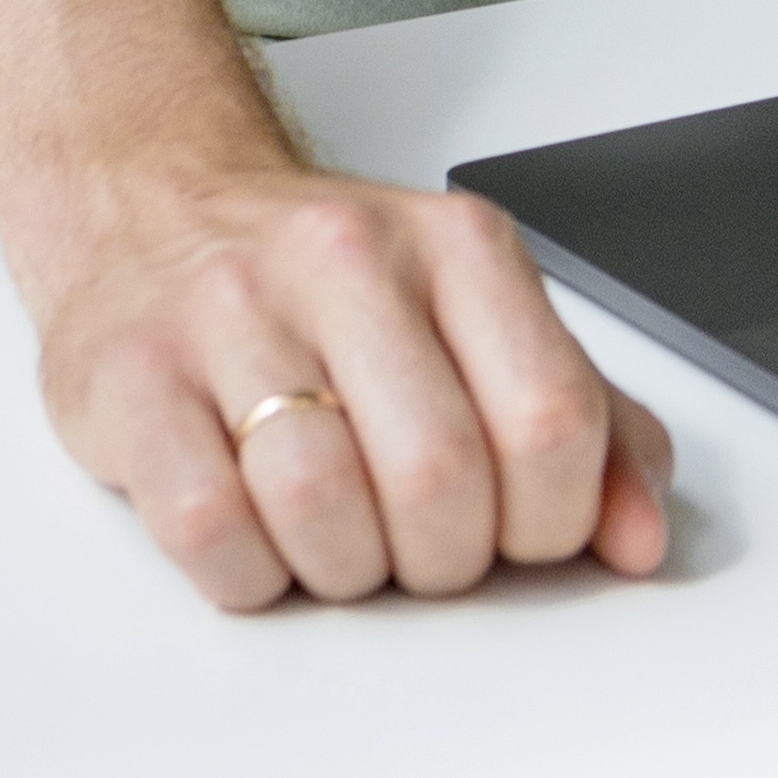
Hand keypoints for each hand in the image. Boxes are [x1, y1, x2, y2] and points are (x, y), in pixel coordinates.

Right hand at [29, 152, 673, 611]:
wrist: (157, 205)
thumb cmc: (332, 292)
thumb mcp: (480, 322)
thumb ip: (589, 427)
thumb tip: (642, 539)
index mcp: (458, 247)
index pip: (553, 424)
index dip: (546, 525)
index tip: (511, 527)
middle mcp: (347, 257)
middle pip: (441, 482)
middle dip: (439, 559)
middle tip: (413, 539)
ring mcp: (232, 312)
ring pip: (324, 514)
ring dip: (341, 571)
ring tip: (334, 532)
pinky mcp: (135, 376)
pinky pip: (211, 531)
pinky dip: (248, 573)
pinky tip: (256, 531)